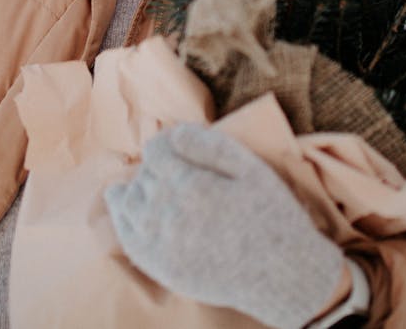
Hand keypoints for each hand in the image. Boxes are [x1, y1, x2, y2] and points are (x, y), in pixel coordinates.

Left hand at [104, 123, 347, 328]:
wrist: (281, 274)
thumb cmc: (272, 215)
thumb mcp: (251, 168)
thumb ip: (210, 145)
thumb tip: (174, 131)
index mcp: (190, 185)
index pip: (155, 151)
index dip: (165, 145)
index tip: (175, 148)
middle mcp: (168, 214)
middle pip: (143, 177)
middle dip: (155, 168)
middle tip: (173, 170)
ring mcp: (161, 244)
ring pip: (128, 206)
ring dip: (135, 191)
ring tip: (151, 187)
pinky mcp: (161, 268)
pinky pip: (129, 240)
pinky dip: (124, 222)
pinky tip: (130, 213)